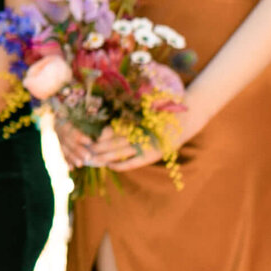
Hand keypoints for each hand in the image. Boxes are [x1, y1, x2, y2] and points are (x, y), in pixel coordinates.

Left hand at [60, 115, 182, 172]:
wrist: (184, 122)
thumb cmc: (162, 111)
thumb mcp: (150, 104)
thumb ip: (132, 107)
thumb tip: (112, 108)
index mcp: (140, 121)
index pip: (118, 129)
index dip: (106, 134)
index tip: (97, 135)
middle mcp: (141, 134)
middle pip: (115, 142)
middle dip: (99, 147)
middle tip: (85, 149)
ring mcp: (145, 147)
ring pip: (120, 153)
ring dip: (105, 157)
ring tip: (92, 159)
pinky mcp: (150, 156)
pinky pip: (132, 163)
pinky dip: (120, 165)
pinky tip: (110, 166)